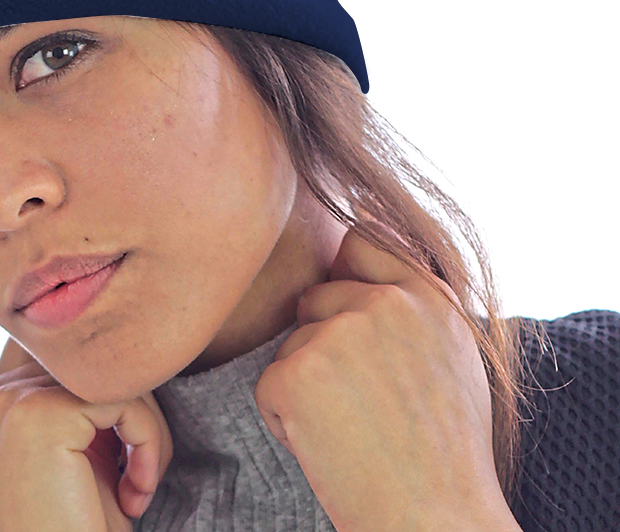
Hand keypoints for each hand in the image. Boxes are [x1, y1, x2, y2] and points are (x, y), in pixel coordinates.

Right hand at [0, 337, 172, 531]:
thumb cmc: (72, 530)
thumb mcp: (80, 454)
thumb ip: (89, 401)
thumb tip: (132, 349)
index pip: (81, 366)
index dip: (119, 410)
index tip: (128, 469)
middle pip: (98, 365)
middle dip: (136, 419)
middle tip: (140, 481)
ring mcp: (12, 400)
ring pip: (117, 377)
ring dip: (147, 433)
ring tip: (139, 488)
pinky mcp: (41, 414)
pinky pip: (126, 400)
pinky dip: (150, 444)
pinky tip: (138, 493)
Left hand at [253, 228, 520, 531]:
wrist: (434, 523)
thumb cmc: (445, 449)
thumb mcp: (451, 353)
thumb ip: (411, 292)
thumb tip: (363, 219)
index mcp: (428, 297)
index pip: (361, 240)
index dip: (345, 269)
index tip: (341, 290)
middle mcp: (384, 304)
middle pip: (317, 297)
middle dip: (324, 341)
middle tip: (364, 405)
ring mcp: (338, 335)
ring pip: (293, 342)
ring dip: (307, 382)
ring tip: (355, 430)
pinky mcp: (296, 373)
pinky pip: (270, 383)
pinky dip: (286, 418)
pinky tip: (329, 447)